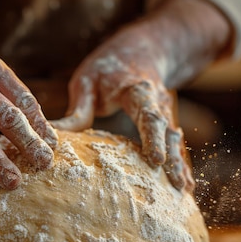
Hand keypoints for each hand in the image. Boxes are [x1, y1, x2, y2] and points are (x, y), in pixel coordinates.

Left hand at [53, 0, 232, 192]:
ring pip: (175, 140)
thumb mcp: (87, 81)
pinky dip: (181, 164)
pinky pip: (175, 145)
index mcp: (137, 91)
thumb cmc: (107, 69)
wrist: (139, 52)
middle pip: (167, 132)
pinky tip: (185, 187)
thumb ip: (77, 109)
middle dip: (172, 156)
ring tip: (184, 189)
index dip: (153, 137)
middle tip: (176, 182)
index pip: (148, 114)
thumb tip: (54, 135)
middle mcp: (157, 103)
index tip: (156, 159)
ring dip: (180, 164)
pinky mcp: (166, 124)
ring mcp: (165, 114)